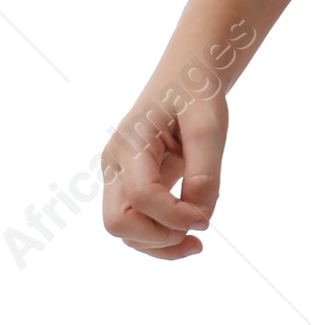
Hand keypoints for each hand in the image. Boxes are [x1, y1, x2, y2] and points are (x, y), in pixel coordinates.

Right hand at [101, 80, 228, 260]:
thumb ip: (205, 172)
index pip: (142, 197)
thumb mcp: (209, 125)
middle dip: (158, 238)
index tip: (206, 216)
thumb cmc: (196, 95)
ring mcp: (118, 178)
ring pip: (124, 233)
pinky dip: (160, 239)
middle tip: (197, 233)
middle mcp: (115, 164)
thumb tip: (199, 217)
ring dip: (160, 245)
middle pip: (118, 223)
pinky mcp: (129, 188)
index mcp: (130, 143)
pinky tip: (189, 234)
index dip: (175, 216)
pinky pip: (136, 227)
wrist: (184, 79)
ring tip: (196, 242)